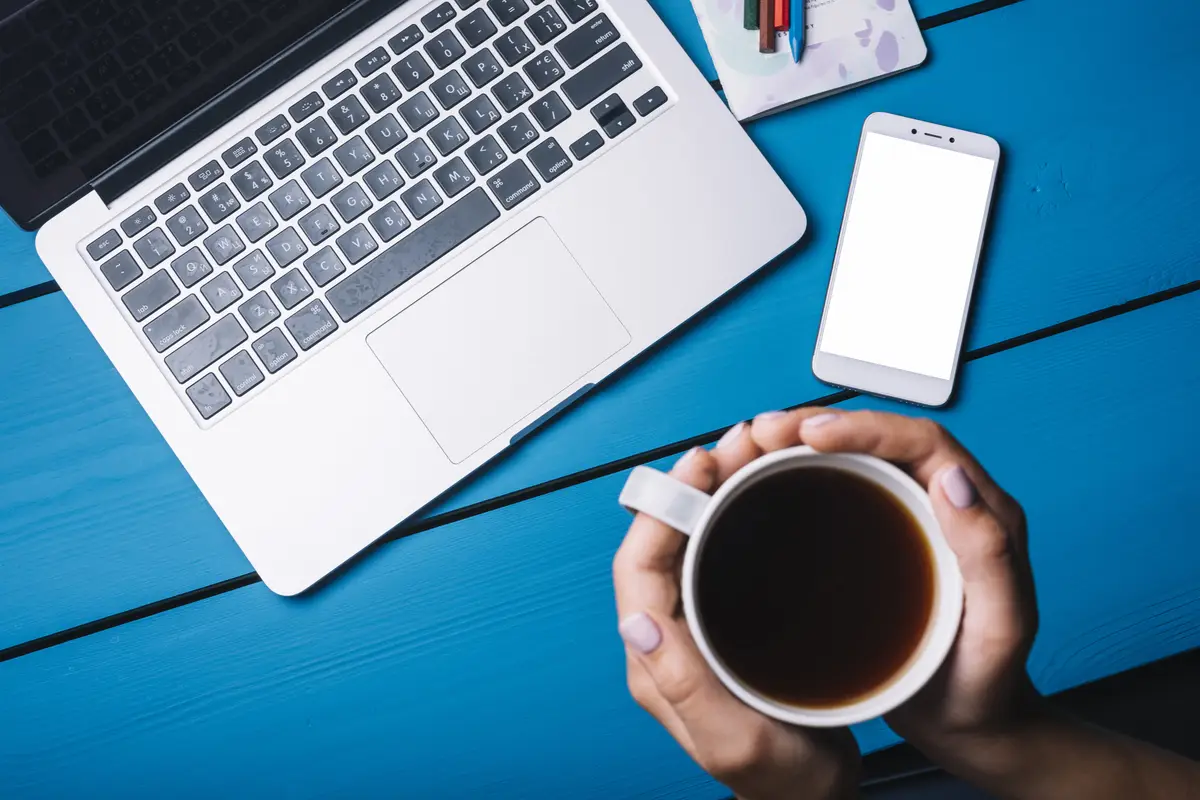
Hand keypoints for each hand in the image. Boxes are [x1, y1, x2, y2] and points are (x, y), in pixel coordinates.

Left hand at [613, 409, 860, 799]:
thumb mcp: (732, 741)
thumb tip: (634, 620)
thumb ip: (680, 682)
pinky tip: (766, 495)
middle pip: (662, 543)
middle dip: (690, 484)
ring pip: (692, 541)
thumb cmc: (779, 782)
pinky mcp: (728, 622)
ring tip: (750, 454)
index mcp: (656, 661)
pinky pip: (721, 554)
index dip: (661, 509)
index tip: (697, 468)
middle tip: (733, 446)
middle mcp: (668, 637)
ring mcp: (697, 627)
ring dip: (715, 492)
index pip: (637, 569)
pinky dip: (739, 514)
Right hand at [796, 410, 1040, 754]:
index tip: (811, 434)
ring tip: (758, 445)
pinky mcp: (884, 541)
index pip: (922, 441)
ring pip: (860, 460)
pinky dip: (804, 478)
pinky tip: (768, 483)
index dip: (865, 426)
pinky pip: (845, 492)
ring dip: (807, 444)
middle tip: (768, 431)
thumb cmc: (989, 684)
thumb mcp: (1002, 625)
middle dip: (823, 424)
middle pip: (884, 439)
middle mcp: (947, 504)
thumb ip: (991, 552)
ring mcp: (913, 520)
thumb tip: (954, 479)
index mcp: (981, 511)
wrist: (974, 726)